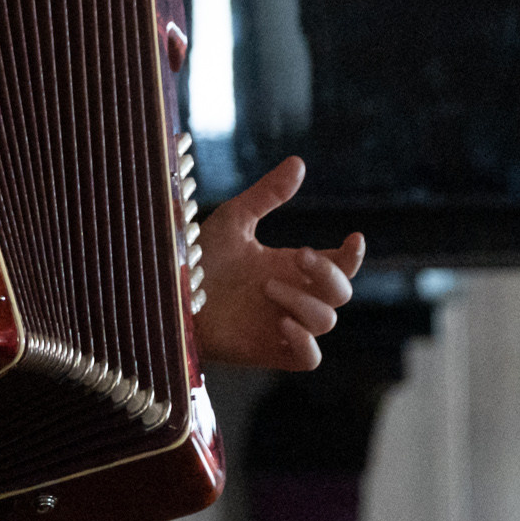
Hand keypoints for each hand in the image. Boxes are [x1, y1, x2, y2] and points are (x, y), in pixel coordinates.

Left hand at [191, 156, 363, 370]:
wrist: (165, 292)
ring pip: (326, 322)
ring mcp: (282, 326)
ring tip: (267, 286)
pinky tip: (283, 323)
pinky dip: (306, 344)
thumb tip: (299, 161)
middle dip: (328, 273)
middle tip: (299, 256)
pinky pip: (308, 359)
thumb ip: (267, 195)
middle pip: (341, 292)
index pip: (338, 265)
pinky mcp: (268, 351)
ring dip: (305, 303)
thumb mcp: (234, 220)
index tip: (353, 237)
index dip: (352, 255)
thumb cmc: (198, 258)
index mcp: (289, 266)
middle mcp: (292, 297)